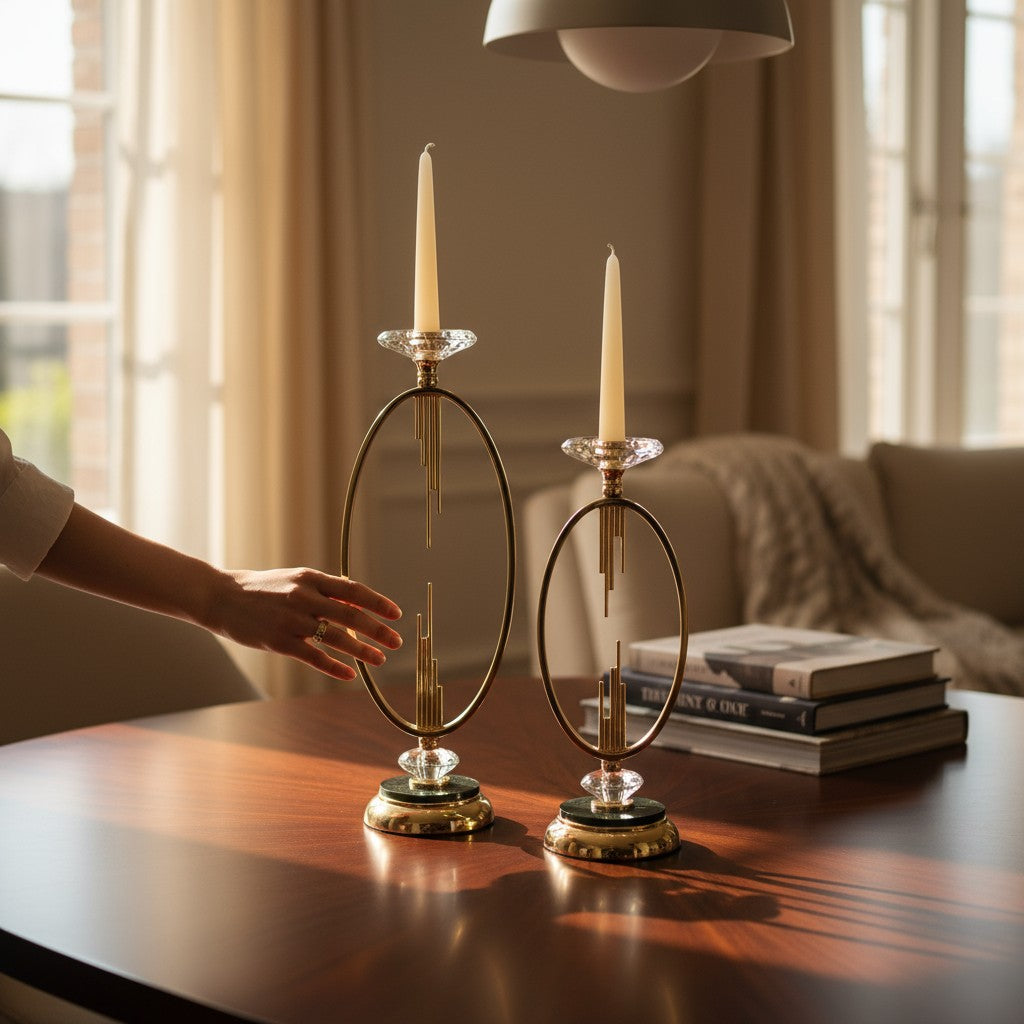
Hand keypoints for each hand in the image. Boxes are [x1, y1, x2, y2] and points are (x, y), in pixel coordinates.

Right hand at [214, 568, 402, 681]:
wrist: (222, 597)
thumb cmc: (265, 589)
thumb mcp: (296, 580)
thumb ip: (326, 590)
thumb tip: (359, 602)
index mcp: (311, 578)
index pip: (353, 590)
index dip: (378, 603)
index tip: (397, 614)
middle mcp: (303, 597)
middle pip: (351, 615)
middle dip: (378, 630)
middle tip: (396, 642)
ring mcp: (291, 620)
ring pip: (336, 638)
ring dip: (362, 651)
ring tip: (379, 660)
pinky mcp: (279, 642)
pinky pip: (314, 657)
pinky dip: (335, 667)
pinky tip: (350, 674)